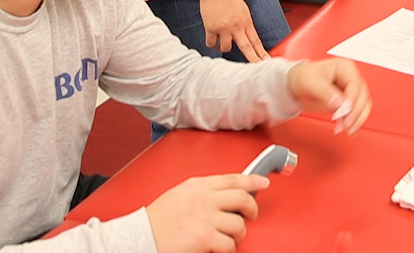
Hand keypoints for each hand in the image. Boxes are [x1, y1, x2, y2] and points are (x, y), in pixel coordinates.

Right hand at [147, 173, 269, 252]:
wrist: (139, 238)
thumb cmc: (157, 220)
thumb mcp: (181, 194)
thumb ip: (203, 191)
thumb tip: (226, 193)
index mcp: (199, 185)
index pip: (234, 178)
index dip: (253, 180)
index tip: (263, 182)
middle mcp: (205, 198)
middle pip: (243, 198)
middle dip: (252, 208)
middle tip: (251, 216)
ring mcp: (206, 218)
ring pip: (239, 224)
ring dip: (238, 234)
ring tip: (231, 238)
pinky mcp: (205, 238)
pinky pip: (229, 243)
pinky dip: (228, 248)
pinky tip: (219, 248)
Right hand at [199, 0, 269, 61]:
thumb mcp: (243, 10)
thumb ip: (245, 24)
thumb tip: (249, 37)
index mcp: (246, 21)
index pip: (256, 40)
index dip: (261, 52)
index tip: (266, 61)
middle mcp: (236, 26)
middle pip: (246, 47)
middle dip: (252, 59)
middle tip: (256, 67)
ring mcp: (223, 28)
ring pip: (226, 48)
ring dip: (225, 48)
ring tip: (223, 43)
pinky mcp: (211, 28)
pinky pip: (212, 43)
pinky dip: (213, 44)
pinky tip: (213, 41)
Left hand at [287, 58, 371, 134]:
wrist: (296, 85)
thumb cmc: (303, 77)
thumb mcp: (311, 82)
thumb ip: (326, 92)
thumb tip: (339, 103)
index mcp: (345, 67)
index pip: (355, 85)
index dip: (352, 100)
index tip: (345, 112)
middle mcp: (351, 78)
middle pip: (363, 96)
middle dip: (356, 112)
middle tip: (346, 124)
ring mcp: (351, 91)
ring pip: (364, 106)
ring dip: (358, 119)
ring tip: (348, 129)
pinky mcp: (348, 102)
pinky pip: (358, 113)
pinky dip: (355, 122)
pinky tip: (348, 129)